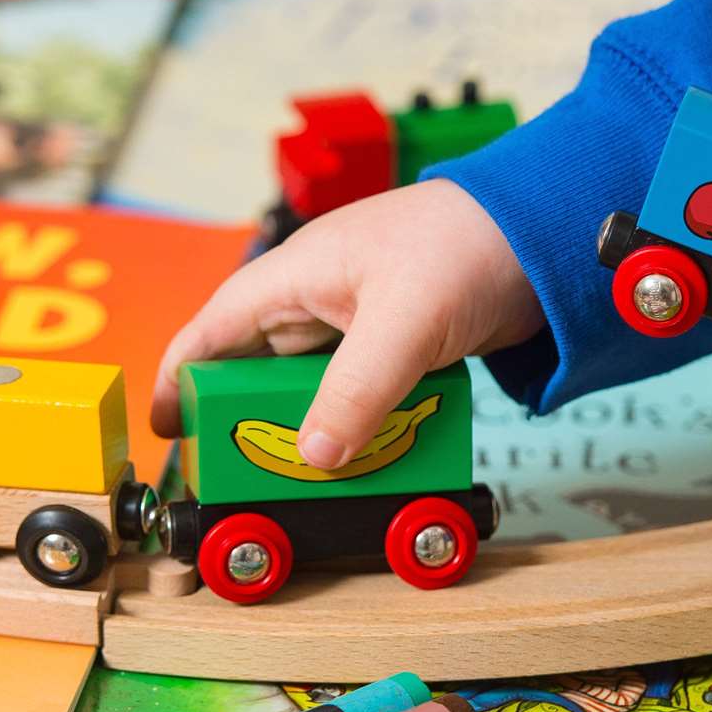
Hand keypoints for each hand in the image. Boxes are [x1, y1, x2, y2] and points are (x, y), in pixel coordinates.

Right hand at [151, 179, 543, 468]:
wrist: (545, 233)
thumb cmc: (466, 244)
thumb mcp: (404, 322)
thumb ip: (358, 389)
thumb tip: (315, 455)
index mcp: (295, 277)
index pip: (212, 333)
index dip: (180, 382)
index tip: (167, 432)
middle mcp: (318, 300)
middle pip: (259, 372)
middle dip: (248, 422)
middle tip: (244, 476)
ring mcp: (360, 325)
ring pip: (313, 389)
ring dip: (311, 430)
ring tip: (306, 478)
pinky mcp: (399, 346)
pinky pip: (361, 395)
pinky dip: (359, 424)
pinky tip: (366, 456)